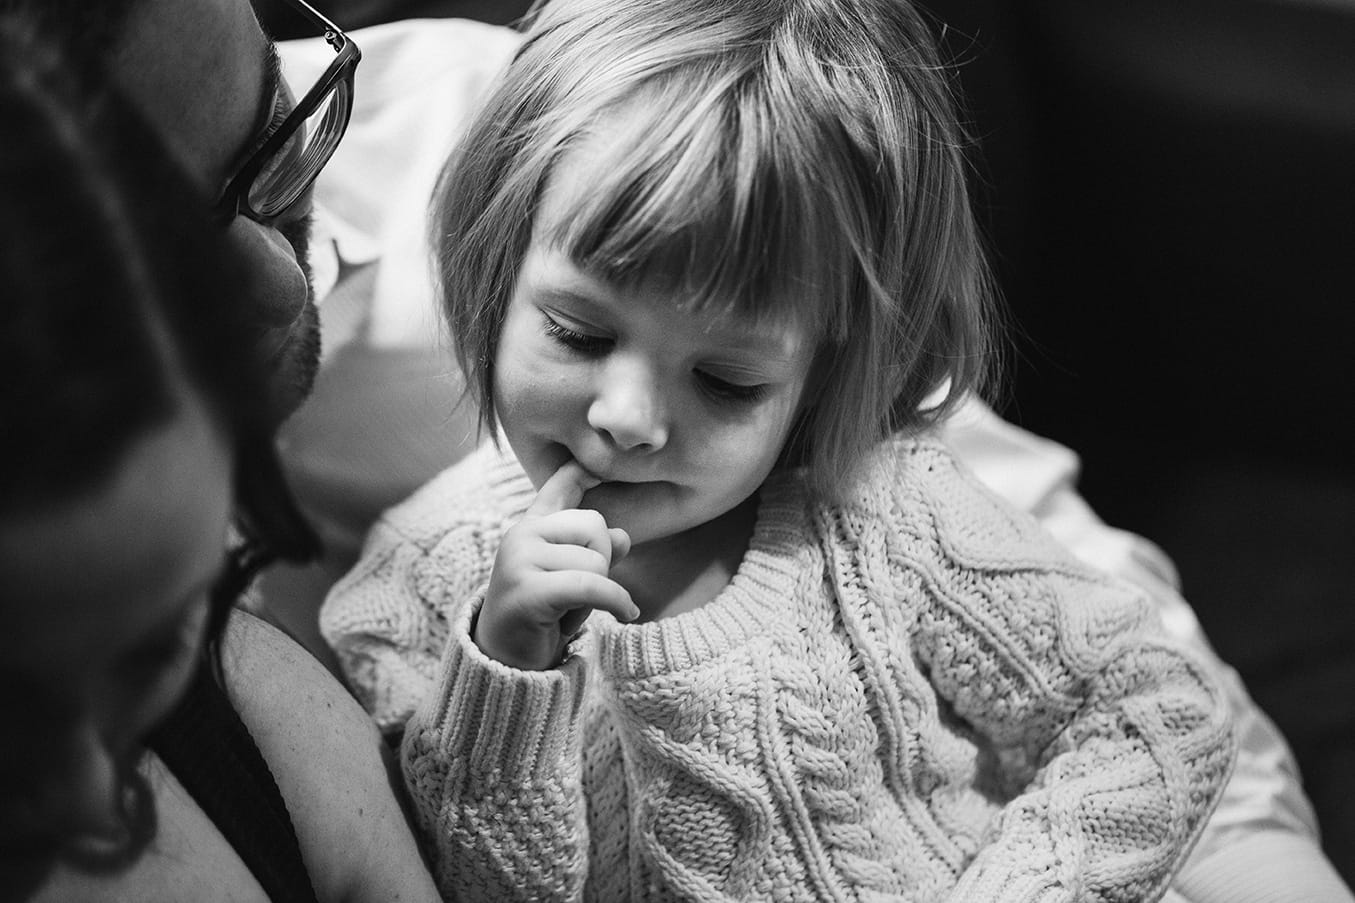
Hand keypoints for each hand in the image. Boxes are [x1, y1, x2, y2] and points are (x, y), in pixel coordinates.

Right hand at [474, 461, 636, 669]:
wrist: (507, 662)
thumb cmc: (544, 617)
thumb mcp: (575, 580)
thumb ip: (596, 555)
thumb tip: (624, 536)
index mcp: (532, 527)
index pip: (558, 488)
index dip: (577, 472)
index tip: (591, 462)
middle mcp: (521, 534)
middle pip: (595, 526)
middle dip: (603, 561)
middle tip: (583, 592)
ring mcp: (520, 559)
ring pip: (596, 562)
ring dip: (600, 593)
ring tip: (572, 610)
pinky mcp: (528, 589)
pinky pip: (591, 585)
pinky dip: (616, 601)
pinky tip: (626, 614)